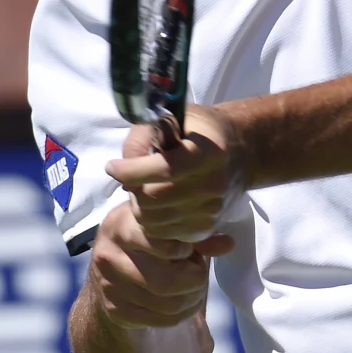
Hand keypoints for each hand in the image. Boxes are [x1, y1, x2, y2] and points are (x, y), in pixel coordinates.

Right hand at [87, 198, 233, 329]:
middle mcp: (108, 255)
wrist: (115, 264)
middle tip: (199, 270)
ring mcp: (107, 285)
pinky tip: (184, 300)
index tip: (190, 248)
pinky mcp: (114, 311)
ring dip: (192, 298)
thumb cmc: (151, 237)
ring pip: (166, 304)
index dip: (186, 249)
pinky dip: (182, 314)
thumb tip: (228, 244)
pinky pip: (160, 320)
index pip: (160, 244)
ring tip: (194, 284)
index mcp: (120, 224)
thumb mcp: (169, 227)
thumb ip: (197, 232)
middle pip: (166, 282)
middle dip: (195, 280)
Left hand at [106, 103, 246, 242]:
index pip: (164, 169)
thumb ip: (145, 135)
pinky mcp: (206, 228)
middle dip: (132, 188)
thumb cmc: (199, 131)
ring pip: (155, 220)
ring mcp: (211, 210)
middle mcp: (213, 184)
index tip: (112, 166)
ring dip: (139, 205)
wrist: (238, 152)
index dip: (131, 170)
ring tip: (142, 189)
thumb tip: (125, 162)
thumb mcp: (173, 118)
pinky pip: (165, 234)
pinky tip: (155, 204)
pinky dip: (152, 221)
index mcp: (207, 152)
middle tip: (129, 177)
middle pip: (155, 198)